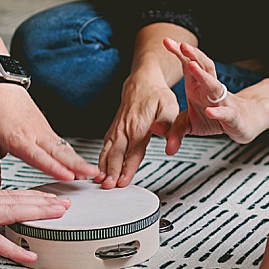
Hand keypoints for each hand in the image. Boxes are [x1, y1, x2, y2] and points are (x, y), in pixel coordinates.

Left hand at [0, 84, 98, 189]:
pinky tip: (82, 164)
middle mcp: (34, 135)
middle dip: (76, 164)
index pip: (38, 156)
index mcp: (17, 139)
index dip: (54, 167)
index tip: (68, 176)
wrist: (0, 89)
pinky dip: (74, 155)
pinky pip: (63, 144)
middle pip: (58, 152)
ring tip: (93, 171)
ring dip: (79, 160)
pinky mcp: (48, 130)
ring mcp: (43, 131)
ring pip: (64, 148)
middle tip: (91, 174)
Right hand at [0, 166, 70, 262]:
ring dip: (41, 213)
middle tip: (65, 203)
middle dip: (44, 203)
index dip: (27, 198)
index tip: (43, 199)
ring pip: (16, 213)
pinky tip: (30, 255)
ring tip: (62, 213)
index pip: (6, 198)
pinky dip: (15, 249)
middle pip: (18, 201)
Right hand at [97, 69, 178, 187]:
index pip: (132, 152)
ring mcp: (117, 129)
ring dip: (102, 167)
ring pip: (107, 151)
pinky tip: (99, 169)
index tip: (122, 181)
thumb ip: (168, 125)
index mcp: (138, 126)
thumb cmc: (157, 95)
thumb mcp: (170, 106)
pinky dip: (101, 159)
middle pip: (116, 154)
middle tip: (107, 186)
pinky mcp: (113, 129)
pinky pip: (105, 146)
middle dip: (110, 172)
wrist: (142, 81)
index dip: (126, 168)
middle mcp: (124, 128)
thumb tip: (168, 143)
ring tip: (98, 181)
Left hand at [161, 38, 268, 149]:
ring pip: (214, 85)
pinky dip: (217, 111)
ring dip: (203, 75)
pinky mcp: (232, 117)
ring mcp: (223, 101)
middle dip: (193, 55)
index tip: (166, 40)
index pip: (188, 65)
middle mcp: (210, 89)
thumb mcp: (190, 124)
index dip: (179, 53)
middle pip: (203, 67)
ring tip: (192, 65)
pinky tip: (209, 111)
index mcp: (198, 86)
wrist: (243, 123)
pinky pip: (225, 112)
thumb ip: (173, 129)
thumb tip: (157, 134)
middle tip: (182, 45)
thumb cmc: (214, 118)